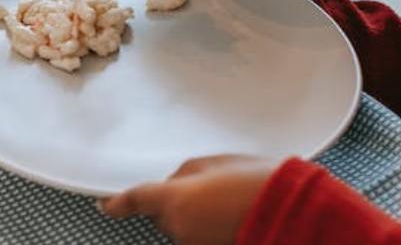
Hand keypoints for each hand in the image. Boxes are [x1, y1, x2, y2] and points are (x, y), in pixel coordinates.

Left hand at [100, 155, 276, 244]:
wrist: (293, 216)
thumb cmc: (257, 183)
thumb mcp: (216, 164)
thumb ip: (186, 173)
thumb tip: (176, 184)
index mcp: (174, 201)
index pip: (137, 199)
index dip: (119, 203)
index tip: (107, 205)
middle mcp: (180, 229)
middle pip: (163, 214)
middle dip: (175, 201)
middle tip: (209, 188)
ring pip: (183, 227)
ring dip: (195, 216)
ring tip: (229, 202)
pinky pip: (200, 237)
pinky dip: (209, 228)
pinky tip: (233, 217)